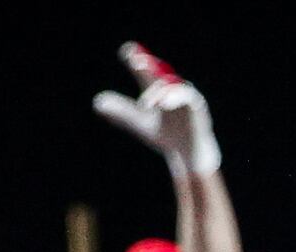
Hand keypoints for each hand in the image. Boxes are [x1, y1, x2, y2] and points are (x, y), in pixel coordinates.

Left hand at [91, 42, 219, 175]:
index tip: (127, 51)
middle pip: (159, 72)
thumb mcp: (139, 123)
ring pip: (172, 86)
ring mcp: (185, 96)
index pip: (146, 70)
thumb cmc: (166, 136)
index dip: (138, 60)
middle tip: (136, 63)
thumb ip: (121, 112)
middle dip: (149, 65)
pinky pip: (188, 96)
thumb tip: (97, 102)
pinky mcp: (198, 106)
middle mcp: (171, 89)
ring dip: (158, 92)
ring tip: (145, 104)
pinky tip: (163, 103)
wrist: (187, 156)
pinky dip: (175, 98)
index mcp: (155, 89)